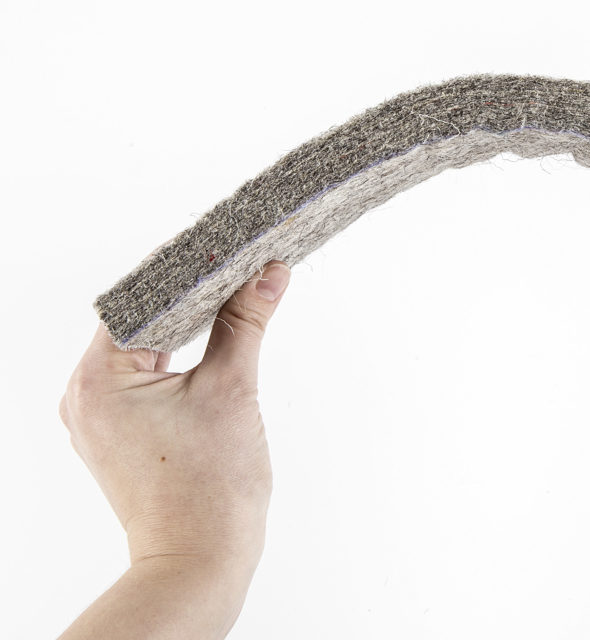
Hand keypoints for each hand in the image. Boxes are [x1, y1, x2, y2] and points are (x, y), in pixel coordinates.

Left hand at [58, 260, 290, 638]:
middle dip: (189, 299)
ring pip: (144, 353)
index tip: (219, 247)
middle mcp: (86, 397)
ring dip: (185, 330)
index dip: (181, 269)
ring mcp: (99, 421)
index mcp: (99, 380)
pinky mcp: (119, 438)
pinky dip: (177, 363)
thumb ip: (247, 323)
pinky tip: (212, 346)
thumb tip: (269, 273)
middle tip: (234, 269)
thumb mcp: (233, 390)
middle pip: (140, 324)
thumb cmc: (211, 490)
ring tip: (229, 302)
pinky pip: (144, 382)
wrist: (200, 562)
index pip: (137, 299)